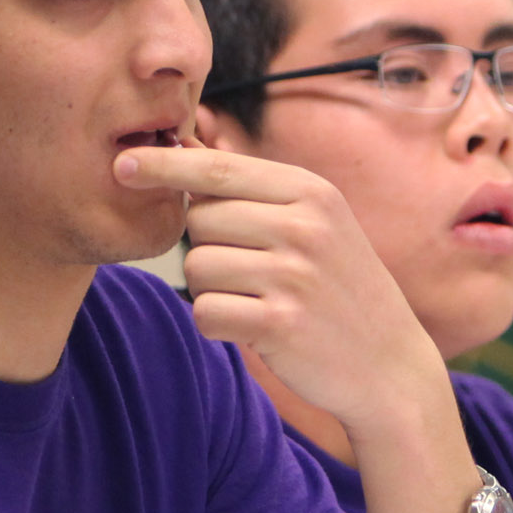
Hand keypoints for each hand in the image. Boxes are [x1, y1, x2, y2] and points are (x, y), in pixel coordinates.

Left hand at [116, 141, 448, 440]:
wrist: (389, 365)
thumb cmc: (338, 288)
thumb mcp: (315, 222)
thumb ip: (253, 189)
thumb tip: (180, 146)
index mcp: (311, 192)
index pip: (217, 168)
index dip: (165, 166)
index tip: (123, 164)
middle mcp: (304, 226)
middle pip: (199, 221)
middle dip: (208, 247)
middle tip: (254, 273)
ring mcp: (294, 274)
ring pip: (197, 267)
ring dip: (213, 289)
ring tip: (260, 300)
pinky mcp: (281, 323)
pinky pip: (205, 312)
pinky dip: (219, 324)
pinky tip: (256, 329)